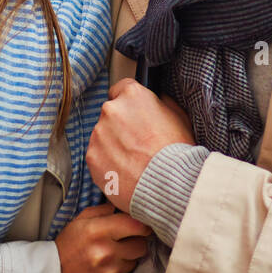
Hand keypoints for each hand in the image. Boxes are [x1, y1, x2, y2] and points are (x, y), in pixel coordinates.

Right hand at [54, 203, 151, 272]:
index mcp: (97, 231)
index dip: (142, 226)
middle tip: (122, 244)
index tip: (140, 228)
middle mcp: (106, 252)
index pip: (136, 225)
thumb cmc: (67, 247)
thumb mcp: (78, 222)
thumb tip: (123, 206)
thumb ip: (102, 210)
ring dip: (126, 260)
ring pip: (134, 263)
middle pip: (141, 245)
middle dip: (135, 243)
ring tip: (109, 259)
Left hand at [86, 78, 193, 212]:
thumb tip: (157, 101)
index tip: (133, 115)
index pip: (120, 89)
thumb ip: (162, 103)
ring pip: (102, 136)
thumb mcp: (179, 117)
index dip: (129, 104)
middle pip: (111, 114)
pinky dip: (106, 163)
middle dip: (120, 126)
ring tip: (133, 161)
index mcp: (132, 95)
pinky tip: (124, 172)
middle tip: (137, 144)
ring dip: (113, 145)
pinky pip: (97, 156)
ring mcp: (98, 133)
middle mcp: (111, 109)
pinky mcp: (92, 156)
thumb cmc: (177, 151)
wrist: (169, 184)